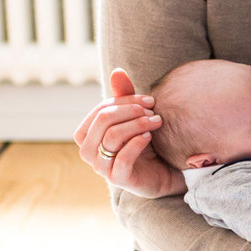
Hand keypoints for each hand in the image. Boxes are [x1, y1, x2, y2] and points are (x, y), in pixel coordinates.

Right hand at [75, 68, 185, 197]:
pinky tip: (150, 135)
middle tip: (153, 110)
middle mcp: (89, 152)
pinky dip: (137, 143)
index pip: (100, 111)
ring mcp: (102, 167)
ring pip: (112, 137)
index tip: (150, 100)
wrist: (163, 172)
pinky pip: (123, 159)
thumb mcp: (133, 118)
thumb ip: (123, 96)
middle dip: (130, 111)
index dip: (124, 101)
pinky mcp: (119, 179)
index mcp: (87, 135)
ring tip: (157, 121)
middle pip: (103, 121)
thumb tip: (117, 71)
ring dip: (137, 124)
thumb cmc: (144, 143)